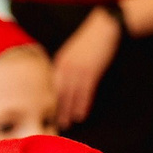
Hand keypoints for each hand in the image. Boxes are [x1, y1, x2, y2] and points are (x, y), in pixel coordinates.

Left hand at [51, 6, 121, 128]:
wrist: (104, 27)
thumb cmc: (90, 39)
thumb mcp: (72, 51)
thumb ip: (66, 65)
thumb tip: (63, 81)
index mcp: (60, 61)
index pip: (52, 86)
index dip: (50, 101)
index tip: (48, 114)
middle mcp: (66, 67)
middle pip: (59, 93)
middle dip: (57, 110)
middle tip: (56, 125)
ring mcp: (78, 69)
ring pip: (71, 95)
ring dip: (69, 111)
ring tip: (68, 124)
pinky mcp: (91, 71)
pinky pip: (85, 92)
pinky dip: (83, 105)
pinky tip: (81, 115)